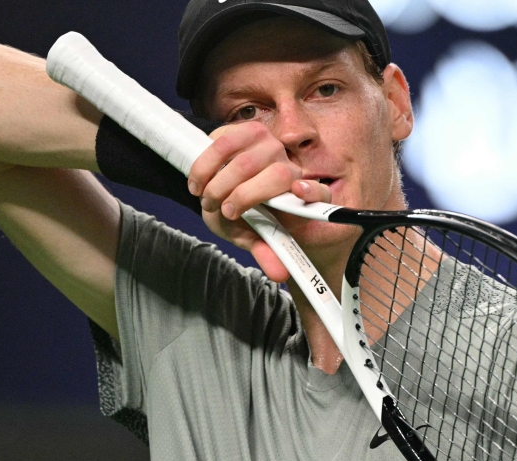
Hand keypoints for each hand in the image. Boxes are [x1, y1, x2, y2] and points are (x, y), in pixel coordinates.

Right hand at [188, 121, 330, 281]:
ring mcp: (268, 144)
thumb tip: (279, 274)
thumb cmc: (241, 215)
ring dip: (220, 183)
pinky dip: (206, 164)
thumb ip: (265, 251)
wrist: (220, 190)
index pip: (318, 192)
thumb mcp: (250, 236)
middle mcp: (288, 167)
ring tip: (207, 198)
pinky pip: (225, 141)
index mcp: (299, 195)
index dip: (312, 191)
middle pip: (277, 175)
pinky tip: (198, 181)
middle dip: (245, 196)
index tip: (300, 192)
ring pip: (247, 160)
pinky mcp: (244, 130)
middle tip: (223, 211)